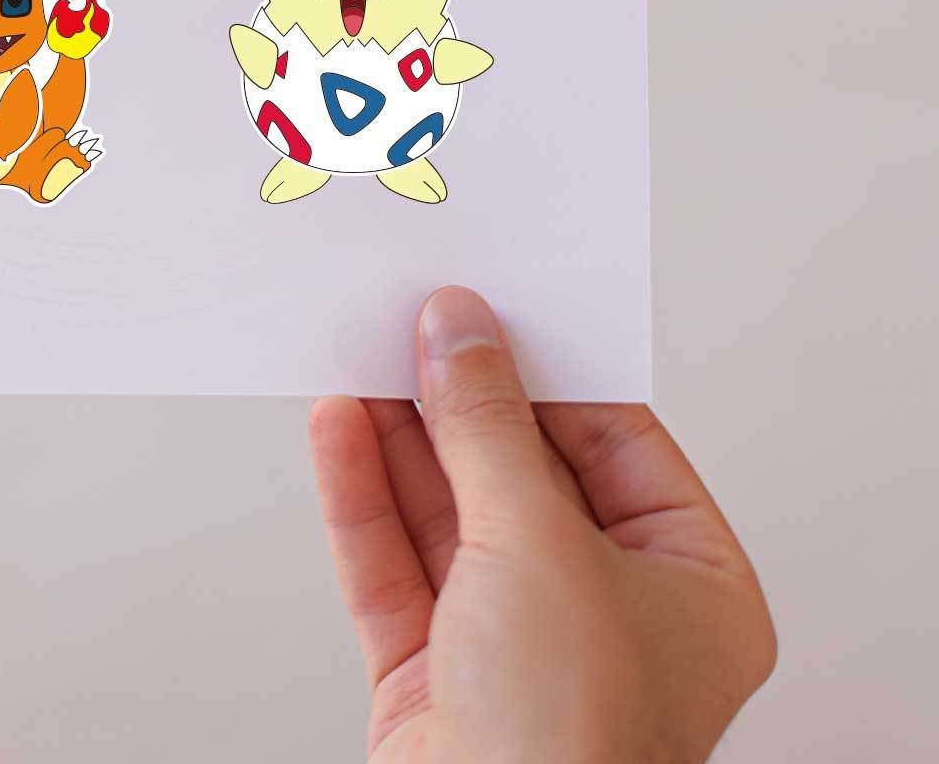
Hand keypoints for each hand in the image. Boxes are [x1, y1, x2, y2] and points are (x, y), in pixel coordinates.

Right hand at [311, 288, 774, 762]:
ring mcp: (514, 643)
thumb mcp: (539, 547)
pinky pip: (394, 561)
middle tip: (410, 318)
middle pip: (519, 470)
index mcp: (688, 587)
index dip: (549, 369)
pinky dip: (361, 492)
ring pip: (447, 509)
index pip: (617, 442)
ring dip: (399, 433)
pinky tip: (337, 427)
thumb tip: (459, 334)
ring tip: (357, 352)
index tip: (490, 307)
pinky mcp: (434, 673)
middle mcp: (605, 612)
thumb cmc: (574, 749)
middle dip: (459, 397)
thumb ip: (486, 429)